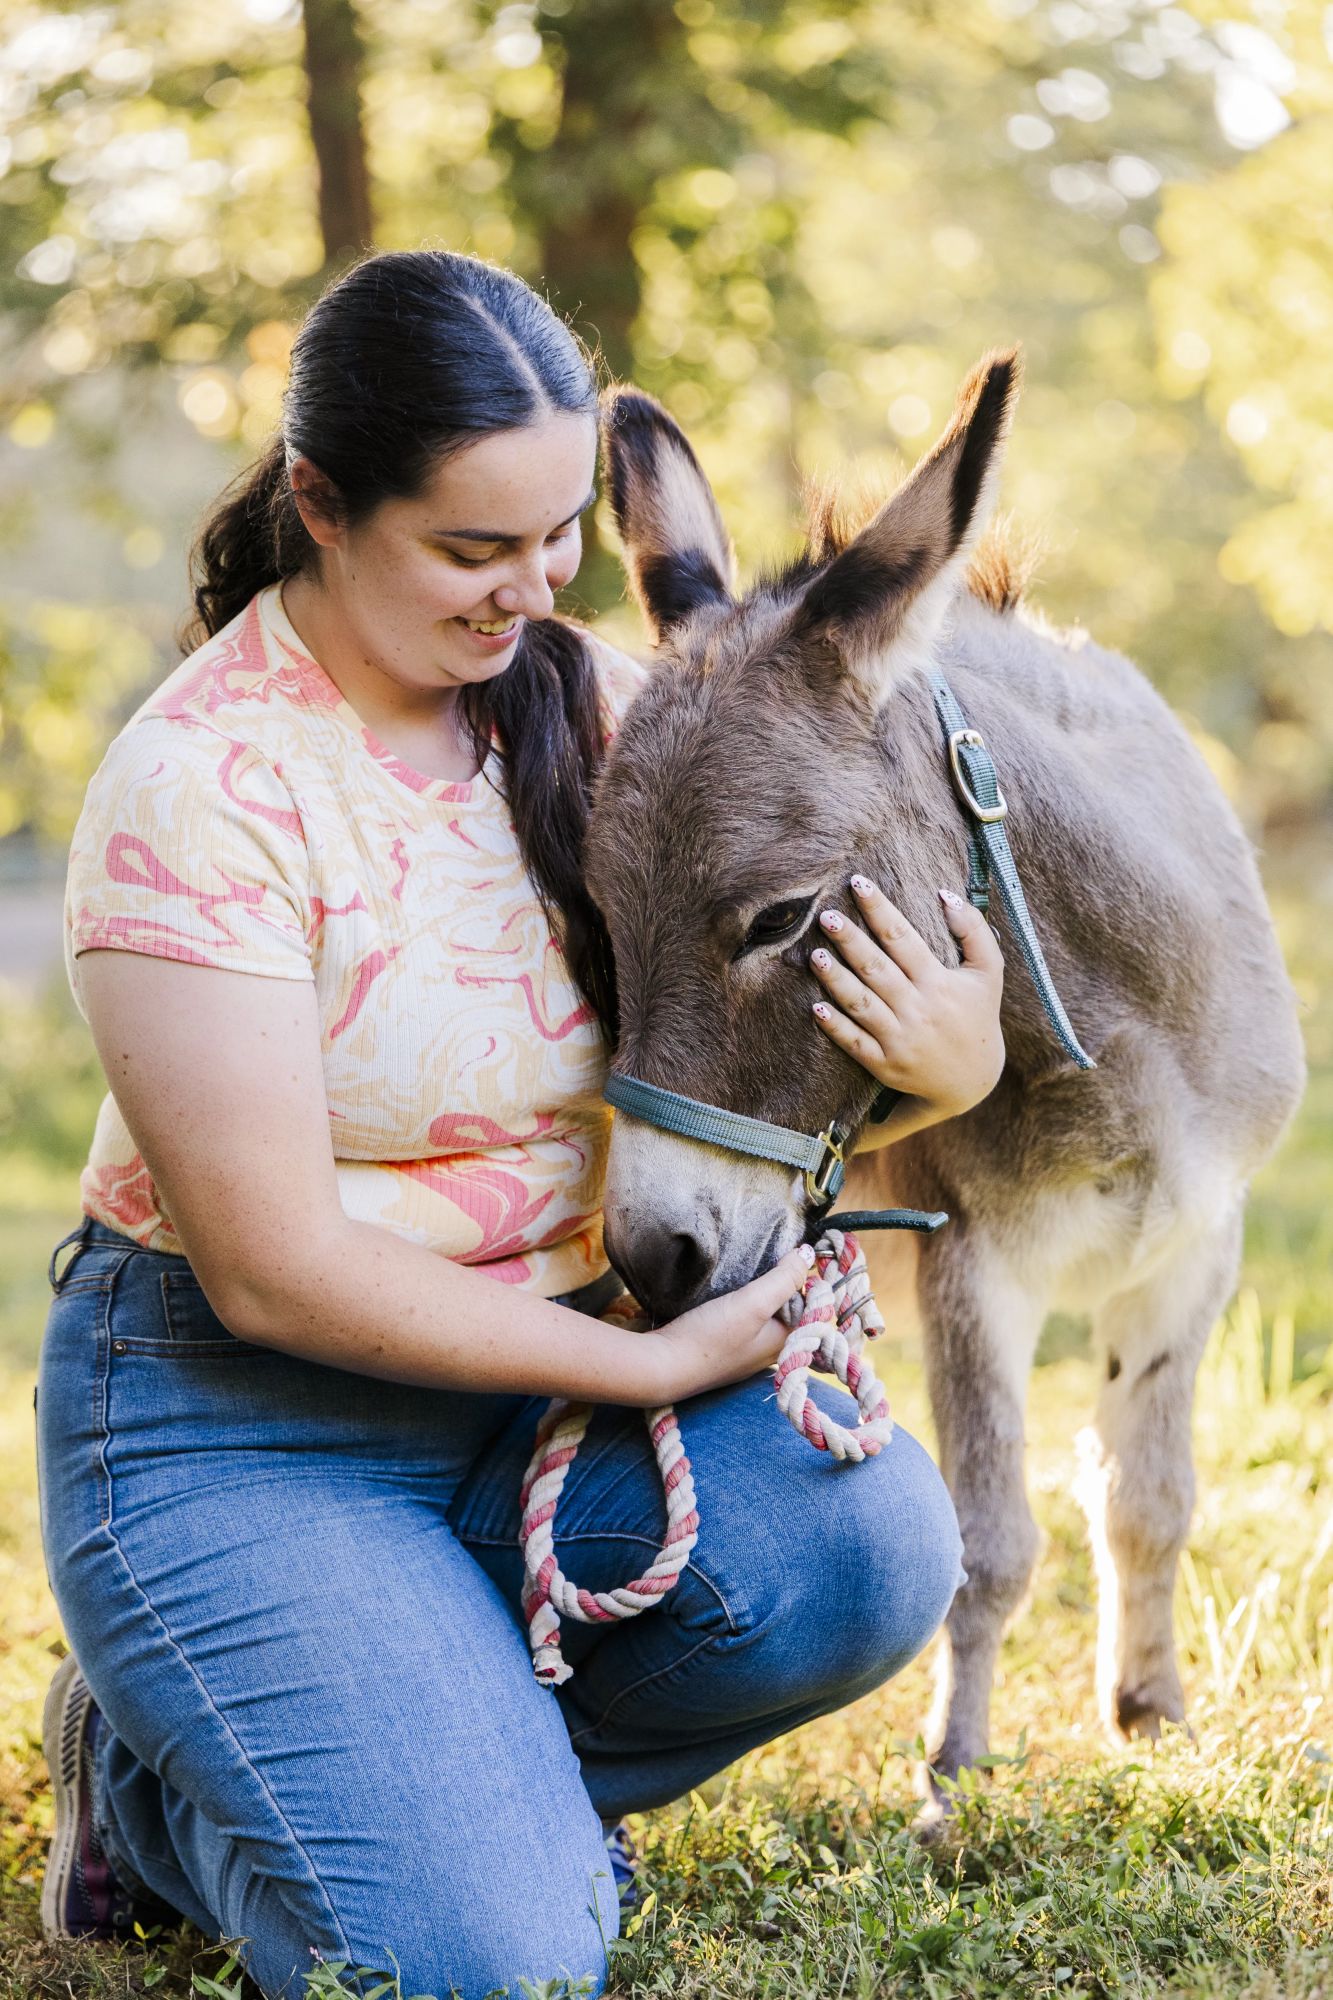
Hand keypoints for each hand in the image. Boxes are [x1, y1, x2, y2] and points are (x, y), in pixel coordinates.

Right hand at [638, 1243, 815, 1404]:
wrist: (661, 1366)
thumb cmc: (710, 1338)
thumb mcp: (753, 1303)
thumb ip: (784, 1279)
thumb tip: (808, 1254)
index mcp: (786, 1343)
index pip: (814, 1307)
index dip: (807, 1279)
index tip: (795, 1255)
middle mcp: (770, 1349)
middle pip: (791, 1308)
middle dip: (785, 1282)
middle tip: (773, 1255)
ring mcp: (746, 1349)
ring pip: (767, 1312)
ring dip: (763, 1289)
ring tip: (753, 1266)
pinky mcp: (725, 1345)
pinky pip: (746, 1318)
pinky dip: (744, 1300)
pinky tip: (733, 1287)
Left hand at [809, 876, 1004, 1119]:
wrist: (972, 1080)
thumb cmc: (977, 1016)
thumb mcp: (989, 973)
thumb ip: (974, 931)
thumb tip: (946, 894)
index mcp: (938, 983)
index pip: (902, 938)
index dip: (880, 909)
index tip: (858, 884)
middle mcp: (917, 1009)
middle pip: (877, 969)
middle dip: (850, 941)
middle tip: (827, 916)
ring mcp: (899, 1039)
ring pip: (861, 1004)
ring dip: (836, 979)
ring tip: (815, 955)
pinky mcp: (884, 1064)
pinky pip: (854, 1042)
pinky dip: (835, 1026)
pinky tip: (815, 1006)